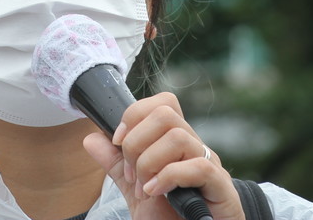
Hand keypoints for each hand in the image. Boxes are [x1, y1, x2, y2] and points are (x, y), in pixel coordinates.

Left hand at [82, 92, 245, 219]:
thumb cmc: (170, 216)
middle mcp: (195, 147)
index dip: (134, 115)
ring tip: (143, 188)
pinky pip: (198, 166)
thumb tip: (91, 138)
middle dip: (136, 143)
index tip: (118, 142)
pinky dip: (168, 177)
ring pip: (178, 136)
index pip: (162, 103)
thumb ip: (116, 164)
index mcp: (176, 143)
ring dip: (150, 162)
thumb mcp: (135, 188)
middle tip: (131, 174)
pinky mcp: (221, 186)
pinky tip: (155, 192)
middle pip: (165, 114)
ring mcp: (210, 164)